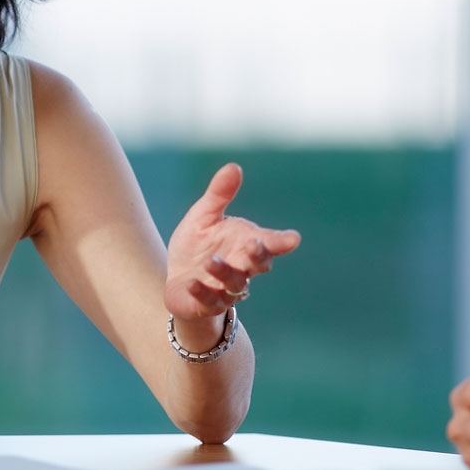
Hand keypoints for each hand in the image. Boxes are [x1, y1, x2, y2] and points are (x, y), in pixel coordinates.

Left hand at [164, 163, 299, 347]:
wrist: (176, 278)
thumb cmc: (197, 244)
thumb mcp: (204, 216)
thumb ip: (219, 194)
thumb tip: (234, 166)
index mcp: (246, 243)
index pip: (269, 242)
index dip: (281, 241)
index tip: (293, 238)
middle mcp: (242, 267)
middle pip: (259, 264)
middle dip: (258, 255)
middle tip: (253, 244)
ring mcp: (226, 288)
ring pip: (235, 283)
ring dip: (225, 272)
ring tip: (210, 260)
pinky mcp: (207, 303)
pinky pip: (208, 300)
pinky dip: (202, 292)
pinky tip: (192, 282)